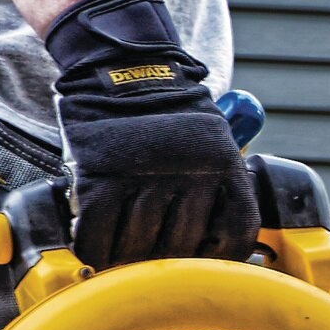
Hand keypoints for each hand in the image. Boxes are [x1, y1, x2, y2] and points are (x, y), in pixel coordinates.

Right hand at [41, 0, 259, 264]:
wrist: (123, 62)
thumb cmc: (167, 112)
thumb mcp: (212, 140)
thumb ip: (217, 183)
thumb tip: (212, 245)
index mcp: (225, 165)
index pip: (237, 231)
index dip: (220, 258)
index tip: (203, 267)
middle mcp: (190, 173)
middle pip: (181, 248)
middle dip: (163, 263)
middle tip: (148, 265)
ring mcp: (143, 176)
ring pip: (137, 248)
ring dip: (125, 260)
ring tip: (119, 258)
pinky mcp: (100, 176)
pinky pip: (96, 235)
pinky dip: (93, 249)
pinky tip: (94, 248)